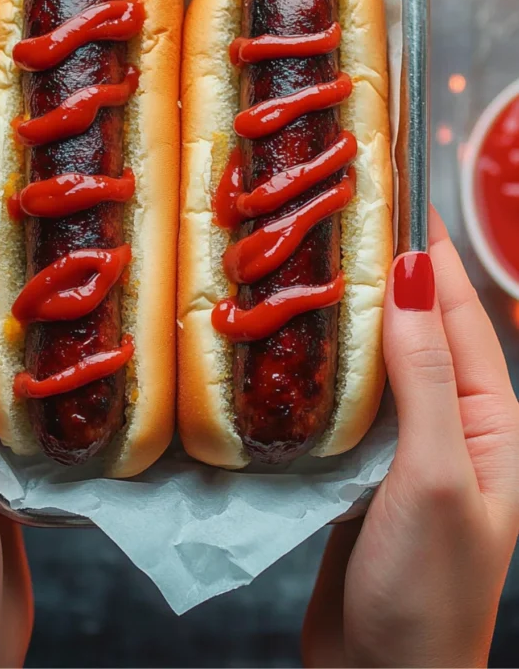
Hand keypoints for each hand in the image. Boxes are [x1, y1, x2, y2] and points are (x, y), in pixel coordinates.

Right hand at [302, 208, 518, 668]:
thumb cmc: (426, 590)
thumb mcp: (435, 475)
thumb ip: (424, 375)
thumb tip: (413, 276)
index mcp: (487, 417)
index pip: (456, 309)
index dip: (427, 248)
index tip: (391, 190)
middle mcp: (450, 421)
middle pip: (416, 326)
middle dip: (382, 271)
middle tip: (332, 220)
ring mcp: (404, 445)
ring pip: (377, 359)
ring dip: (347, 314)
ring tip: (306, 266)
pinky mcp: (361, 468)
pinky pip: (347, 400)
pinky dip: (323, 365)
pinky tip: (292, 345)